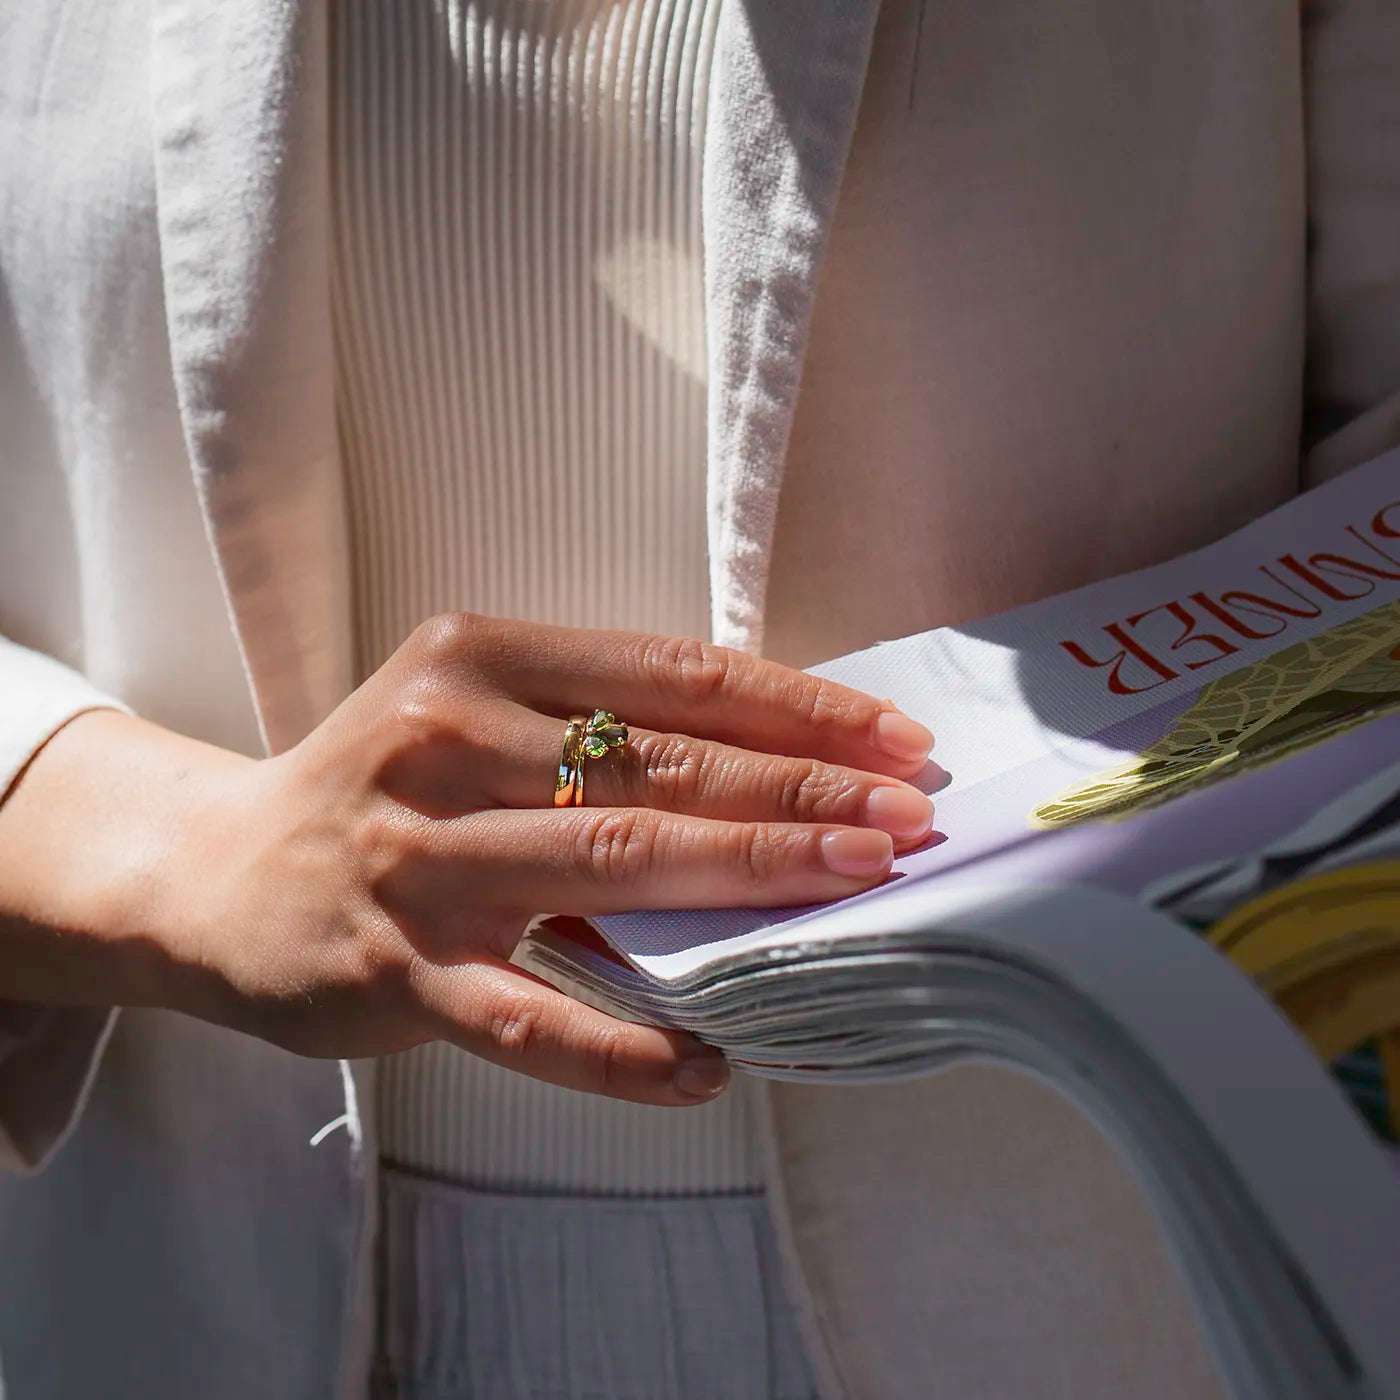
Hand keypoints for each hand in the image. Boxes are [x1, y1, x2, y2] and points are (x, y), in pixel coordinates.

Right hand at [0, 615, 933, 1105]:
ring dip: (753, 874)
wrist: (217, 871)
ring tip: (861, 885)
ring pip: (614, 864)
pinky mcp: (390, 968)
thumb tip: (776, 763)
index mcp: (479, 654)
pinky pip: (525, 1016)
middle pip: (663, 764)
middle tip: (913, 812)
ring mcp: (417, 856)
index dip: (798, 705)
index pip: (674, 674)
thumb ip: (597, 727)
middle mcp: (445, 739)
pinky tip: (708, 1065)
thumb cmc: (382, 783)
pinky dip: (622, 1046)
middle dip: (806, 787)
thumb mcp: (473, 712)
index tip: (895, 737)